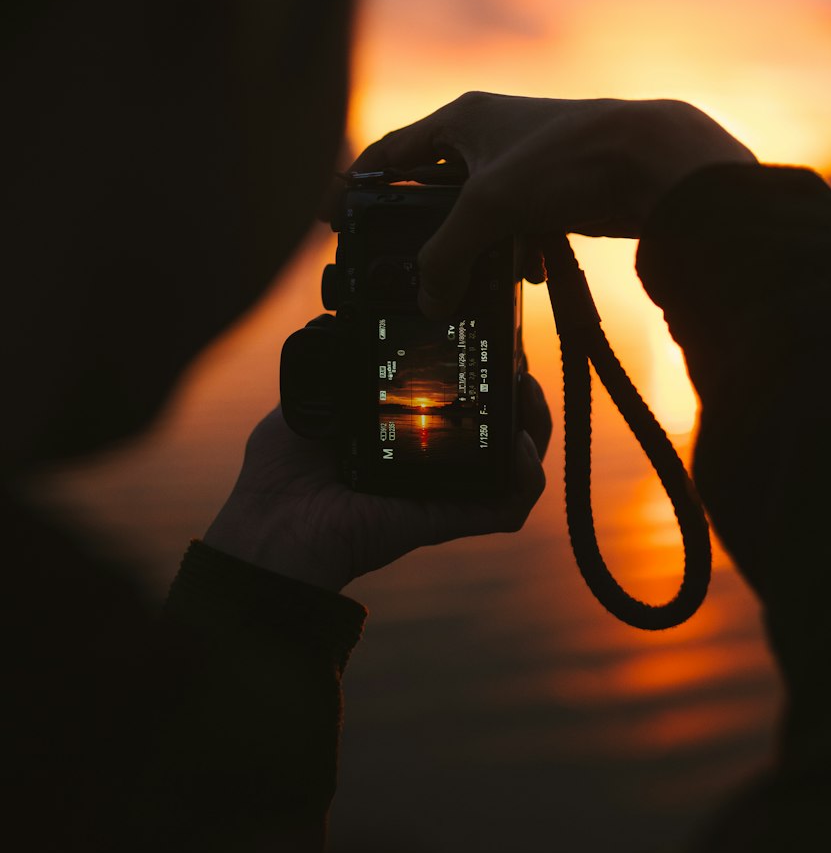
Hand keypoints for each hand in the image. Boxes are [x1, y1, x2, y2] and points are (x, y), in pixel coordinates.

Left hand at [201, 373, 550, 592]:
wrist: (273, 528)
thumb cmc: (281, 474)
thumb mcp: (310, 401)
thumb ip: (333, 365)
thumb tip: (340, 324)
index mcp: (407, 432)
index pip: (466, 399)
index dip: (486, 370)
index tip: (490, 338)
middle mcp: (436, 462)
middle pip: (506, 425)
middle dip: (523, 389)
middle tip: (515, 361)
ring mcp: (449, 490)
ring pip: (521, 461)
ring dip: (536, 424)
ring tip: (525, 395)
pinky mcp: (450, 517)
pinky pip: (509, 504)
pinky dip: (526, 476)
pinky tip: (515, 444)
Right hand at [349, 92, 755, 315]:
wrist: (657, 164)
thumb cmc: (572, 158)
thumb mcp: (491, 206)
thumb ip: (447, 255)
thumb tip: (432, 299)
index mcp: (460, 119)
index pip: (388, 153)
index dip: (356, 186)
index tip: (333, 220)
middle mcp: (488, 135)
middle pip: (429, 187)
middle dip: (415, 229)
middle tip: (393, 267)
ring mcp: (522, 164)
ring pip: (474, 213)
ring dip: (466, 248)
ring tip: (452, 283)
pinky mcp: (554, 192)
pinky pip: (512, 228)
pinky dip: (508, 254)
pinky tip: (515, 278)